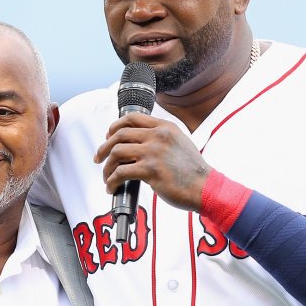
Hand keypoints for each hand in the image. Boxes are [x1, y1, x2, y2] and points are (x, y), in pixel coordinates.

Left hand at [94, 113, 210, 211]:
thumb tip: (134, 145)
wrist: (206, 187)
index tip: (108, 137)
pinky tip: (112, 187)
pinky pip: (120, 172)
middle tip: (99, 158)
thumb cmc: (192, 170)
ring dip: (107, 167)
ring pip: (116, 153)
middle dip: (104, 147)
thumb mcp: (179, 143)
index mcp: (164, 126)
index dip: (114, 127)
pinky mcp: (150, 170)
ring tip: (107, 177)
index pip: (132, 118)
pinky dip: (112, 181)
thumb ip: (160, 138)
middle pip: (119, 134)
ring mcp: (154, 152)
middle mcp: (158, 136)